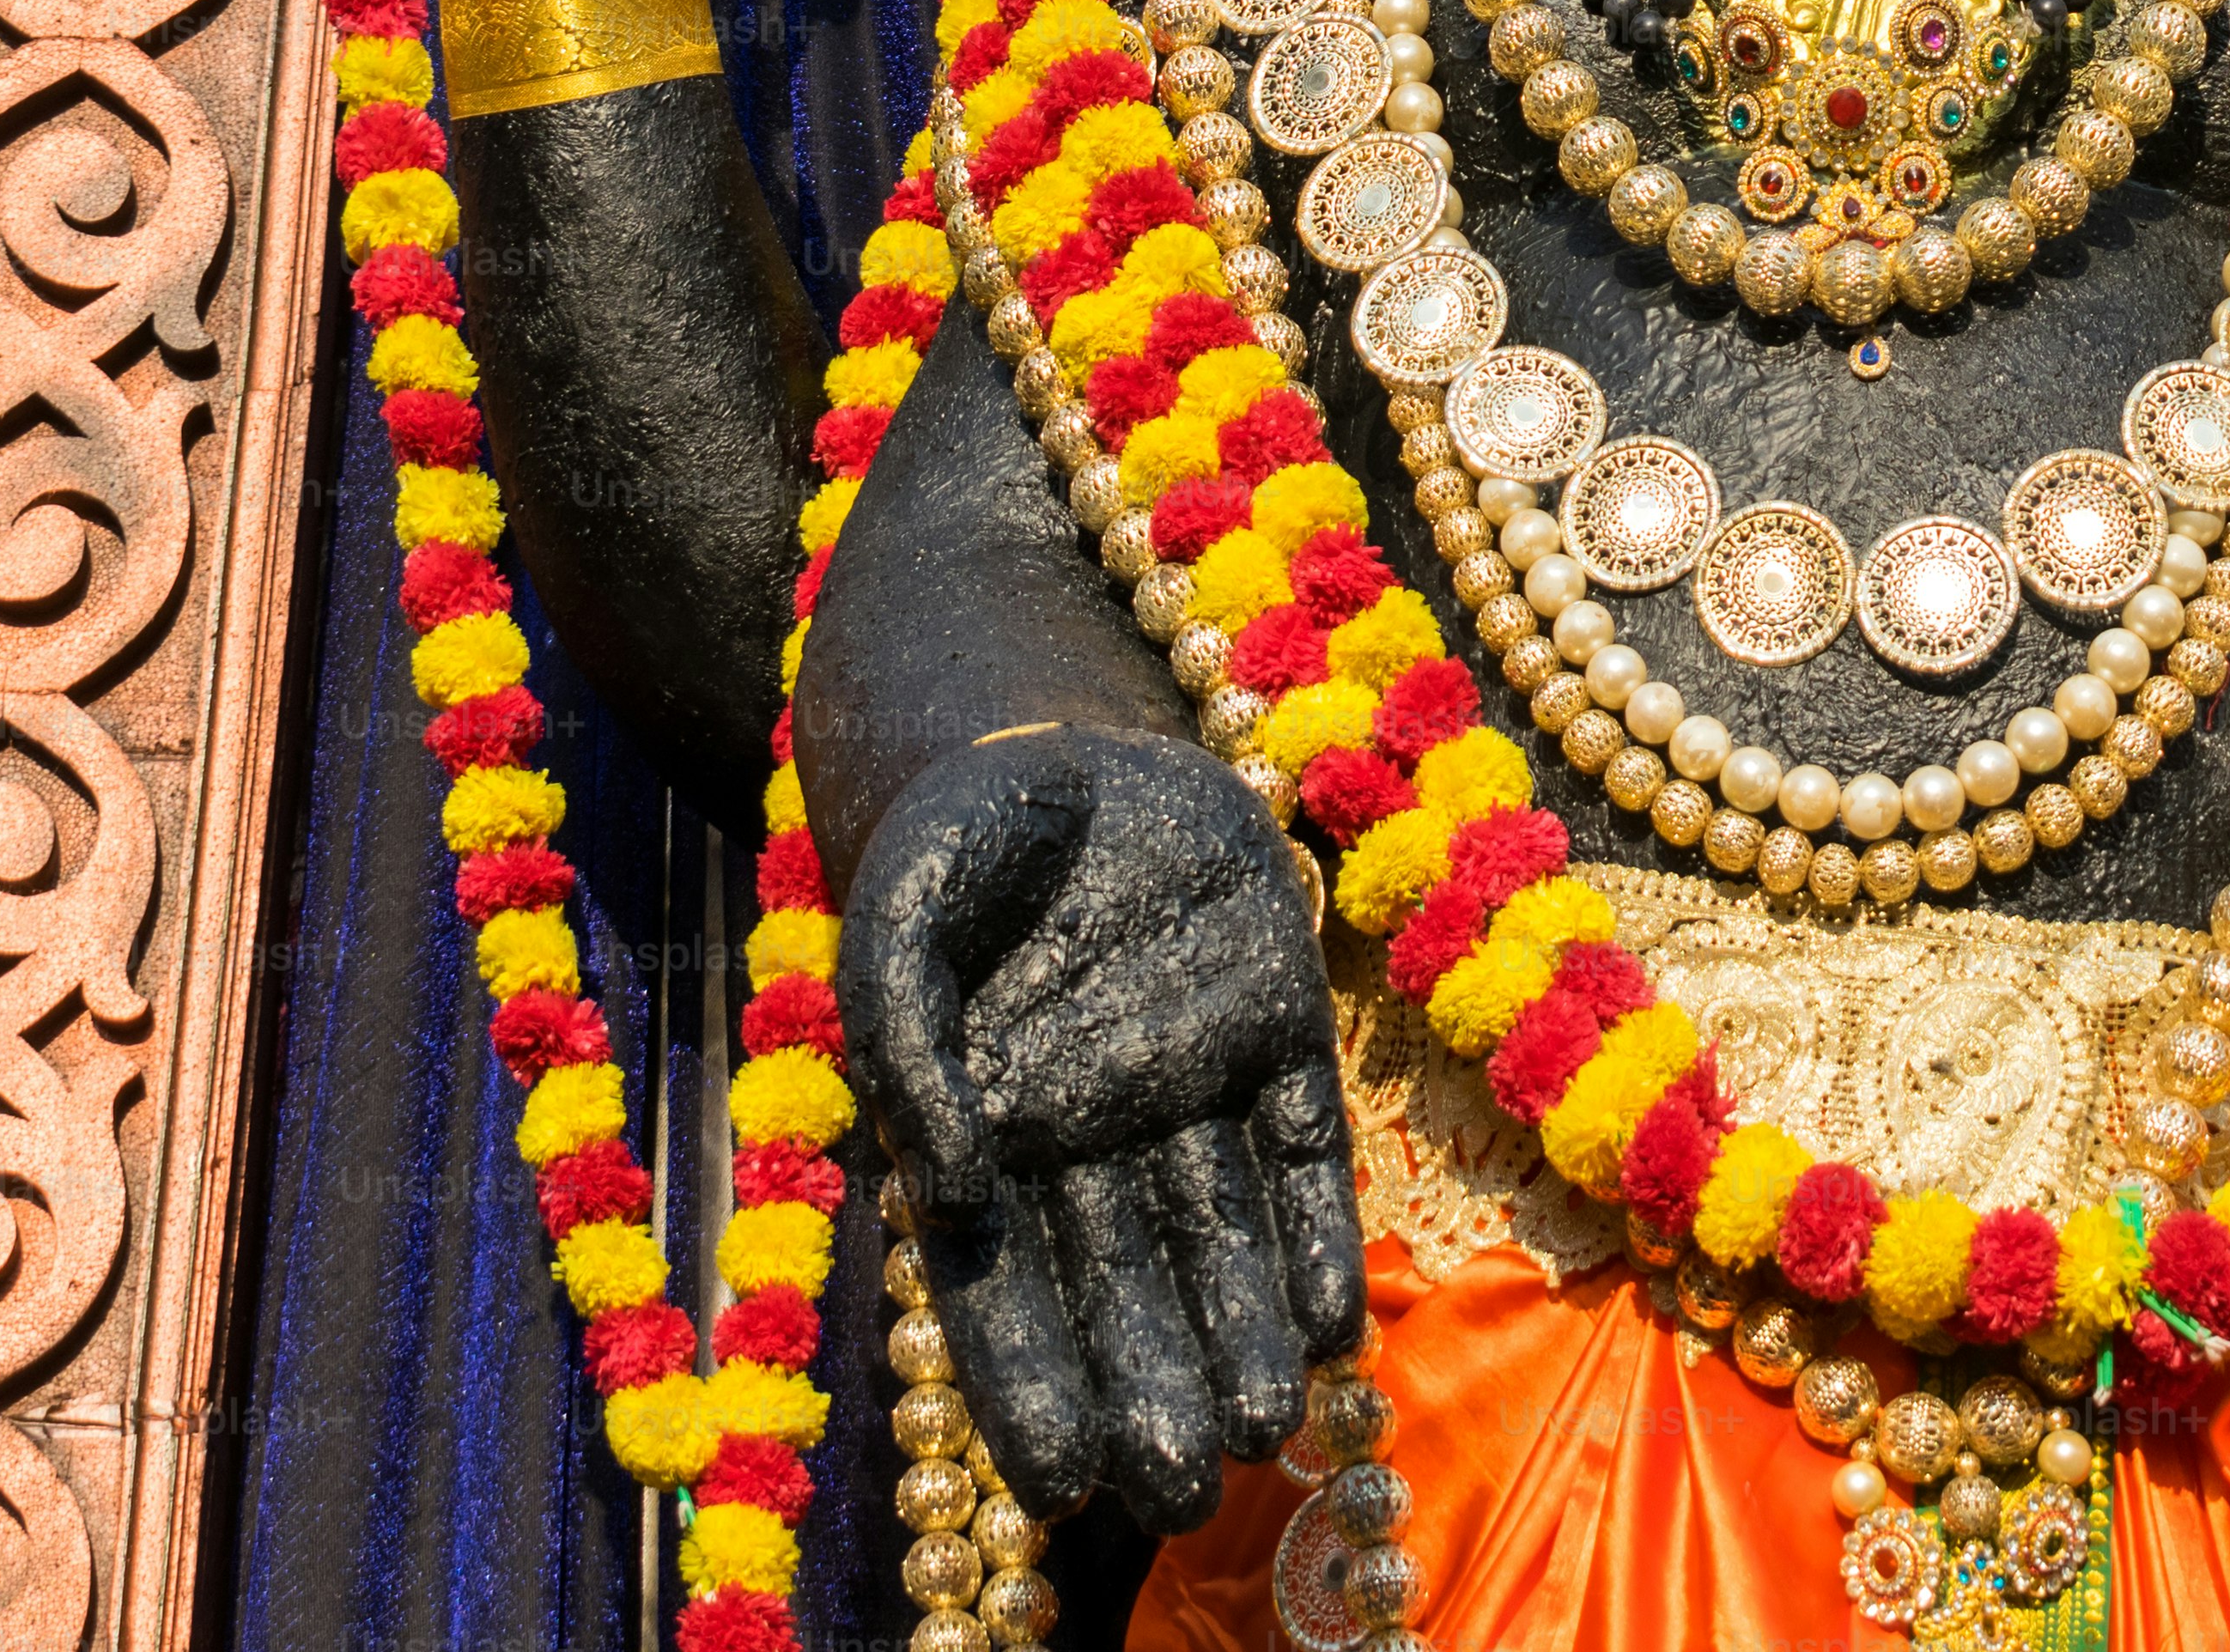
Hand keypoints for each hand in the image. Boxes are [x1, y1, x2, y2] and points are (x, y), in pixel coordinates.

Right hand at [841, 726, 1368, 1534]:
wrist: (1064, 738)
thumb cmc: (959, 849)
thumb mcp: (897, 926)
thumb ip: (902, 1050)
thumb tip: (940, 1192)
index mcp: (995, 1135)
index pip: (1007, 1295)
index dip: (1034, 1390)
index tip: (1065, 1484)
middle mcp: (1101, 1134)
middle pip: (1127, 1290)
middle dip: (1152, 1395)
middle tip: (1180, 1490)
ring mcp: (1197, 1082)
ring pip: (1222, 1240)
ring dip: (1242, 1340)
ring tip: (1257, 1432)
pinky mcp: (1283, 1025)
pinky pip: (1307, 1149)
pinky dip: (1320, 1237)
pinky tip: (1332, 1326)